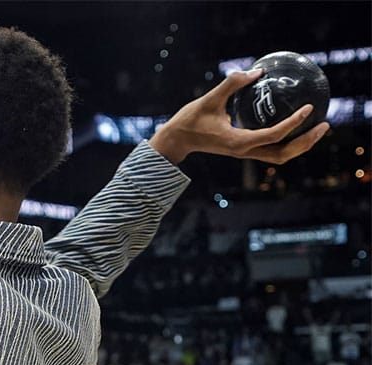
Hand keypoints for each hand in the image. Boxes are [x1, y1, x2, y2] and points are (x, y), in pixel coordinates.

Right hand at [149, 69, 327, 164]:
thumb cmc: (190, 120)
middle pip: (284, 154)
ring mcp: (245, 153)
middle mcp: (245, 151)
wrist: (177, 141)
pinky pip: (273, 150)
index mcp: (238, 142)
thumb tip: (256, 71)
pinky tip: (296, 127)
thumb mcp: (208, 100)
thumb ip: (231, 84)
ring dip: (301, 145)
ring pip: (281, 156)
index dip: (294, 122)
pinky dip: (288, 142)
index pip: (274, 135)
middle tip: (324, 124)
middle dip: (307, 142)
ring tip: (317, 129)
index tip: (308, 108)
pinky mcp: (244, 151)